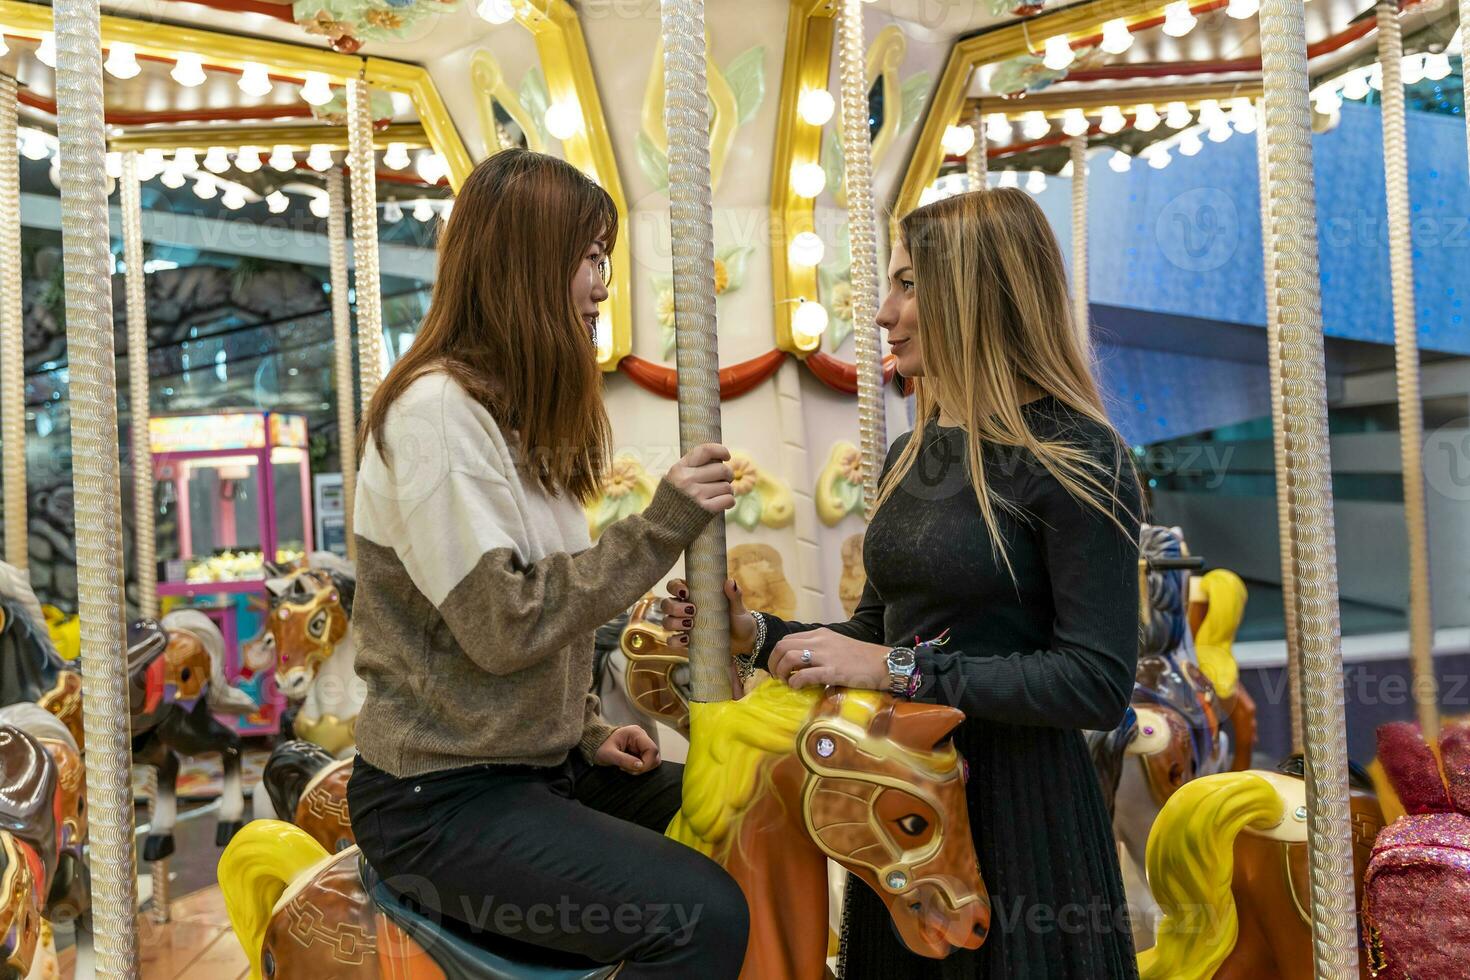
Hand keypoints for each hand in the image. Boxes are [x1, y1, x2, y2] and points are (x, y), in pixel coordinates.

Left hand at [593, 725, 660, 773]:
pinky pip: (647, 761)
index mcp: (636, 733)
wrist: (595, 744)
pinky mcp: (640, 750)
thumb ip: (624, 760)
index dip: (646, 763)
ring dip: (641, 768)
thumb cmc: (600, 746)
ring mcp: (642, 743)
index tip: (633, 770)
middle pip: (655, 755)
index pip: (652, 749)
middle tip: (627, 769)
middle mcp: (642, 736)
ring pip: (653, 760)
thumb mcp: (609, 754)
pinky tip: (628, 766)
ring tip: (626, 767)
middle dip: (644, 766)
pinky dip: (639, 767)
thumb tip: (640, 766)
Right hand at [662, 577, 756, 655]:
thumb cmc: (739, 618)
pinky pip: (672, 640)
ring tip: (691, 624)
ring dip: (674, 622)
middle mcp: (685, 608)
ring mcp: (684, 625)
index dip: (674, 587)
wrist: (744, 641)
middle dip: (674, 607)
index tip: (685, 592)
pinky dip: (675, 640)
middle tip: (692, 610)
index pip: (674, 585)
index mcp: (694, 594)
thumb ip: (734, 594)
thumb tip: (730, 582)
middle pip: (666, 604)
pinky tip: (687, 639)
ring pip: (666, 621)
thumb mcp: (738, 606)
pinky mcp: (686, 641)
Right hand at [666, 443, 734, 514]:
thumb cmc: (670, 503)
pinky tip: (723, 503)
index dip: (720, 451)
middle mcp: (688, 479)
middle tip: (725, 480)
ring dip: (728, 490)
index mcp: (679, 469)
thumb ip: (691, 468)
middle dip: (728, 475)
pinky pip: (728, 499)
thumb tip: (718, 460)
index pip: (705, 450)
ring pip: (727, 486)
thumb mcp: (673, 479)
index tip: (726, 456)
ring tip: (720, 495)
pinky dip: (729, 501)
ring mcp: (697, 494)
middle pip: (721, 469)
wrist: (662, 528)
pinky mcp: (705, 509)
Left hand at [770, 629, 891, 690]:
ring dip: (782, 671)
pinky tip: (797, 687)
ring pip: (789, 657)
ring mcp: (826, 655)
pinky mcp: (833, 671)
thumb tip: (802, 664)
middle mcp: (820, 641)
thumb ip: (820, 650)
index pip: (788, 639)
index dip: (778, 654)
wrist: (883, 663)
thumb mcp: (837, 646)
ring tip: (786, 682)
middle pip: (783, 646)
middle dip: (774, 663)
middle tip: (778, 677)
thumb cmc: (862, 658)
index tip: (779, 667)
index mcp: (821, 634)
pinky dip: (795, 682)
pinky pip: (804, 675)